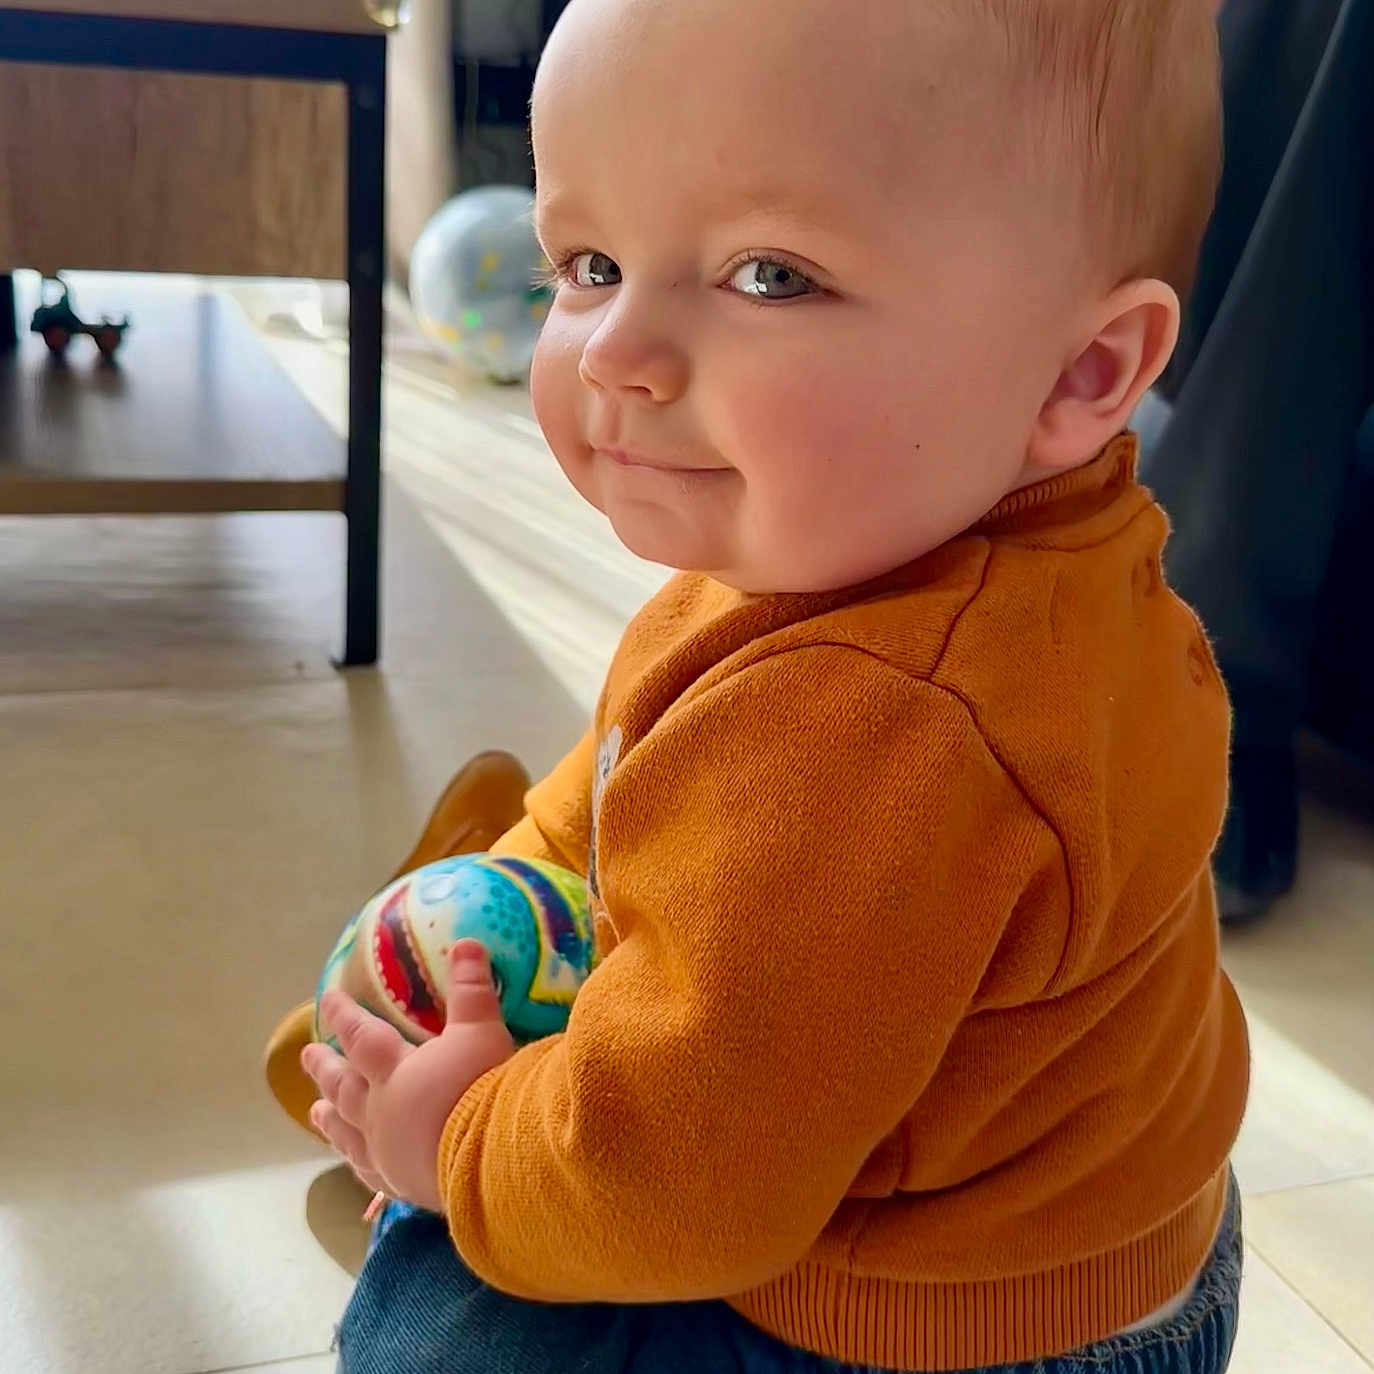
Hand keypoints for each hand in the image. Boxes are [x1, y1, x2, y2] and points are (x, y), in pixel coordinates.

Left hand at [301, 940, 515, 1211]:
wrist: (489, 1160)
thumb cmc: (481, 1089)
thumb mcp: (481, 1032)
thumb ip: (472, 990)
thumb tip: (466, 942)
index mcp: (395, 1072)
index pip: (362, 1037)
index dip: (344, 1016)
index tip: (327, 1000)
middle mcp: (381, 1111)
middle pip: (344, 1086)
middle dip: (325, 1068)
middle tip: (306, 1056)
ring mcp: (387, 1152)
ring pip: (347, 1132)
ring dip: (331, 1119)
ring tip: (315, 1111)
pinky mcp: (402, 1184)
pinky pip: (369, 1172)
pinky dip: (357, 1160)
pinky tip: (355, 1160)